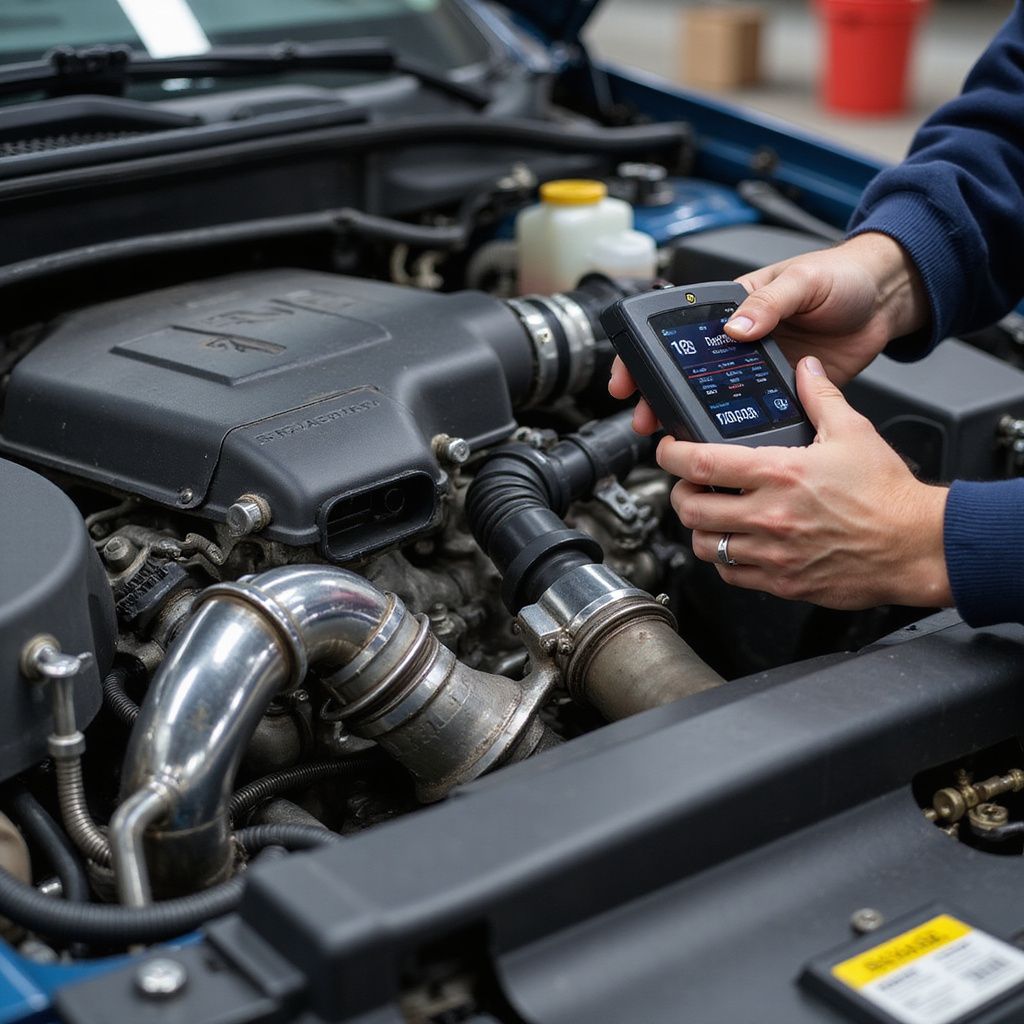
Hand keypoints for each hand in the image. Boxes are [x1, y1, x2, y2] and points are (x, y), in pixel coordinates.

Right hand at [607, 232, 929, 429]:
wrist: (887, 301)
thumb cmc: (843, 277)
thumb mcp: (802, 282)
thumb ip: (768, 304)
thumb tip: (736, 328)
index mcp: (734, 308)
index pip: (678, 332)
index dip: (646, 355)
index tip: (629, 377)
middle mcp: (740, 341)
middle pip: (688, 373)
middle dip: (660, 397)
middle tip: (646, 418)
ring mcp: (759, 369)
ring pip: (715, 398)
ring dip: (693, 418)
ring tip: (676, 437)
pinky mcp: (784, 393)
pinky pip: (754, 414)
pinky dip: (737, 430)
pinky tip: (726, 443)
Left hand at [657, 356, 951, 610]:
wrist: (916, 545)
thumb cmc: (888, 495)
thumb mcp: (854, 431)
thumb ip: (820, 397)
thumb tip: (805, 369)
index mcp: (781, 473)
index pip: (701, 463)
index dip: (671, 455)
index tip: (667, 449)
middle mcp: (770, 516)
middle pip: (691, 509)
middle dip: (680, 494)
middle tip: (688, 485)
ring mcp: (773, 553)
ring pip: (705, 546)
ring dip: (699, 529)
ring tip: (710, 515)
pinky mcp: (783, 582)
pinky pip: (731, 574)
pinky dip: (724, 560)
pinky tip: (735, 544)